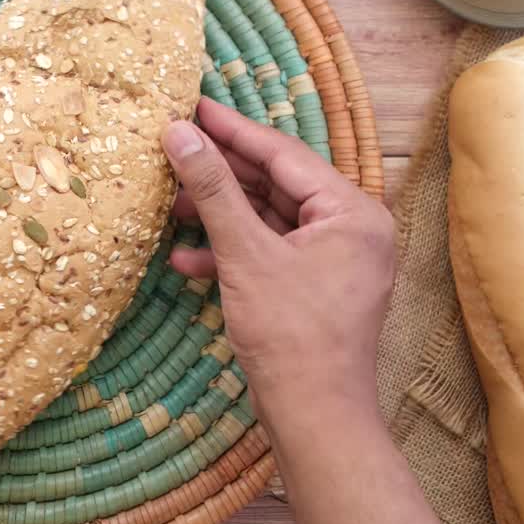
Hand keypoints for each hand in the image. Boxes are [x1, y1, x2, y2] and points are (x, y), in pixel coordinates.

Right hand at [162, 97, 394, 426]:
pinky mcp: (314, 286)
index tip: (192, 106)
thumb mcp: (246, 254)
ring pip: (269, 219)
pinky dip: (232, 252)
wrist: (315, 417)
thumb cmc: (291, 335)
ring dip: (220, 217)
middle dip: (221, 176)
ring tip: (171, 210)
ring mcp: (335, 259)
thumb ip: (213, 190)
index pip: (284, 154)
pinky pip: (271, 252)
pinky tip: (187, 259)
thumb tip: (179, 134)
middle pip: (276, 183)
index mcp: (352, 211)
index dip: (232, 130)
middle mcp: (352, 228)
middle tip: (173, 151)